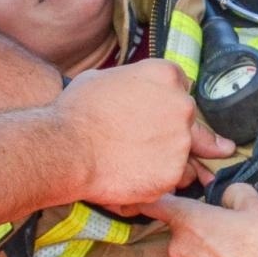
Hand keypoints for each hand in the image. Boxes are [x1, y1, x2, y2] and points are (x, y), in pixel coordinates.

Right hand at [59, 61, 232, 208]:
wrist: (67, 149)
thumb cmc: (78, 112)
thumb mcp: (103, 77)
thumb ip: (133, 81)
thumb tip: (133, 88)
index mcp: (166, 76)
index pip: (182, 86)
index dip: (167, 100)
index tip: (156, 111)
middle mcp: (182, 105)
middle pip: (190, 119)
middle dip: (173, 130)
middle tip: (151, 141)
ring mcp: (181, 142)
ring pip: (185, 152)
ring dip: (169, 158)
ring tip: (139, 162)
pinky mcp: (173, 173)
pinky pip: (173, 178)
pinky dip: (158, 180)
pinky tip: (135, 176)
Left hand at [142, 184, 257, 256]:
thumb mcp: (255, 206)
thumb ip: (234, 192)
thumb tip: (228, 195)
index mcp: (189, 221)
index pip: (157, 204)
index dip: (156, 198)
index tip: (154, 198)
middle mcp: (179, 249)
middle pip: (182, 232)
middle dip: (200, 230)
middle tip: (227, 231)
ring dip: (205, 255)